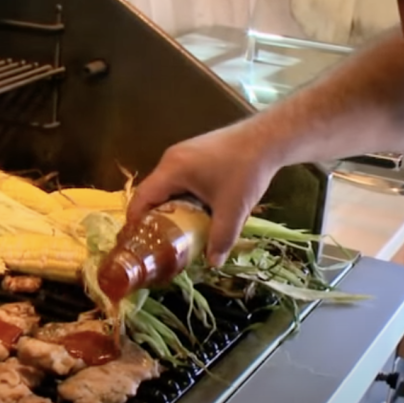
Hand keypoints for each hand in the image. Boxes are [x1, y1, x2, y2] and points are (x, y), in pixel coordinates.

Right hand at [126, 125, 281, 266]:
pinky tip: (195, 211)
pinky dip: (181, 197)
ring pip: (167, 187)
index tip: (137, 242)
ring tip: (176, 231)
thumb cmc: (246, 170)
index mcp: (172, 169)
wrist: (267, 138)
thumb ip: (221, 237)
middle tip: (158, 242)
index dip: (136, 221)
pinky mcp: (195, 154)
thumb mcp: (233, 209)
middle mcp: (171, 159)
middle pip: (152, 193)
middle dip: (153, 218)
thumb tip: (213, 263)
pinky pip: (179, 180)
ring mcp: (182, 154)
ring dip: (170, 208)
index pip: (142, 197)